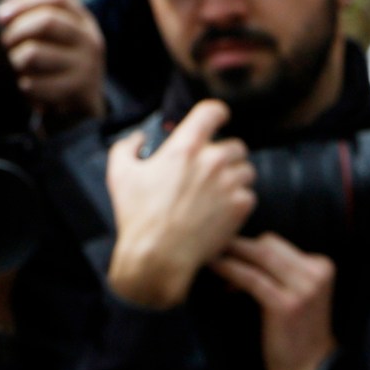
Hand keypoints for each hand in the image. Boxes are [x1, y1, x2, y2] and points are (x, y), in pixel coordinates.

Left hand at [0, 0, 106, 126]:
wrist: (84, 111)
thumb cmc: (58, 67)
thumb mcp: (54, 40)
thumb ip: (32, 19)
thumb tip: (0, 6)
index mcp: (83, 21)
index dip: (25, 2)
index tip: (0, 16)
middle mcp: (89, 39)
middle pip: (47, 21)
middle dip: (17, 31)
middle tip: (5, 44)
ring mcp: (87, 65)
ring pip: (34, 53)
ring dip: (16, 60)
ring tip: (17, 67)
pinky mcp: (78, 91)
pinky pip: (35, 83)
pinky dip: (23, 86)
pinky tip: (27, 88)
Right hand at [105, 99, 254, 310]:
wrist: (158, 258)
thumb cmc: (138, 218)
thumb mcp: (120, 175)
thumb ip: (127, 147)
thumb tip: (138, 137)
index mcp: (185, 147)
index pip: (212, 111)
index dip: (216, 114)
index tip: (216, 120)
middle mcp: (212, 161)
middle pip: (235, 145)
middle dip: (225, 155)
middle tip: (212, 171)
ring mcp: (229, 184)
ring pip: (246, 170)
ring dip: (235, 178)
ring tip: (218, 193)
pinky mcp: (240, 207)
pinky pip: (249, 195)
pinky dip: (239, 202)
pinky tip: (222, 212)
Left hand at [210, 233, 336, 369]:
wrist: (308, 367)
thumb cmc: (295, 331)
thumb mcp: (297, 293)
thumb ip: (281, 271)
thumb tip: (242, 252)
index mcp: (321, 266)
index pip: (277, 243)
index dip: (247, 245)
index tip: (224, 246)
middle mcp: (316, 272)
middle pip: (268, 244)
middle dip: (237, 244)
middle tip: (211, 244)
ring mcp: (304, 288)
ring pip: (260, 256)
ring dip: (231, 253)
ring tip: (209, 254)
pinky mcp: (286, 304)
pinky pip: (252, 279)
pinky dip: (231, 270)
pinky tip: (216, 268)